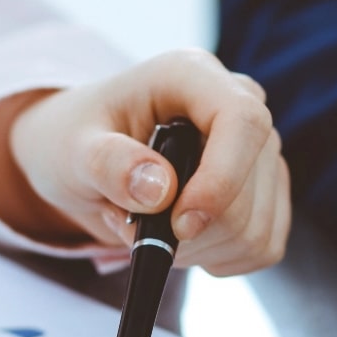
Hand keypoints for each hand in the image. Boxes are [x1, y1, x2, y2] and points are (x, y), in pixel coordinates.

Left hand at [0, 49, 289, 276]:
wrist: (82, 158)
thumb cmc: (76, 142)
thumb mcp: (73, 151)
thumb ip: (109, 165)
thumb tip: (160, 190)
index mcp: (193, 76)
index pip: (242, 121)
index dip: (220, 181)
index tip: (178, 226)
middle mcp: (237, 105)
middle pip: (250, 188)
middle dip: (190, 231)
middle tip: (132, 225)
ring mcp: (257, 151)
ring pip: (255, 228)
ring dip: (198, 250)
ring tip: (150, 228)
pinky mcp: (263, 193)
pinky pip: (262, 247)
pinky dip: (218, 259)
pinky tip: (182, 241)